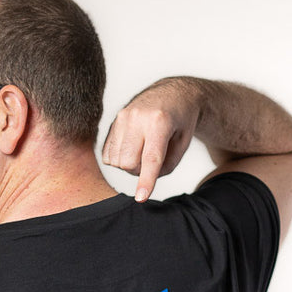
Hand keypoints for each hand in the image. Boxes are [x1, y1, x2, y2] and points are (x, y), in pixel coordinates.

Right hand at [102, 79, 200, 201]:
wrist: (172, 93)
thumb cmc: (181, 120)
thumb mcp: (183, 143)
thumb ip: (166, 166)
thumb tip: (144, 182)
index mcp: (160, 121)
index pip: (150, 158)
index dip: (146, 181)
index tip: (140, 198)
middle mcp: (137, 117)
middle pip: (128, 163)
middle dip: (139, 171)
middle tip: (152, 162)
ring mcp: (122, 117)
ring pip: (116, 160)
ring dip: (128, 165)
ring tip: (142, 152)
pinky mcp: (113, 121)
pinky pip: (107, 153)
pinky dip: (119, 159)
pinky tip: (131, 148)